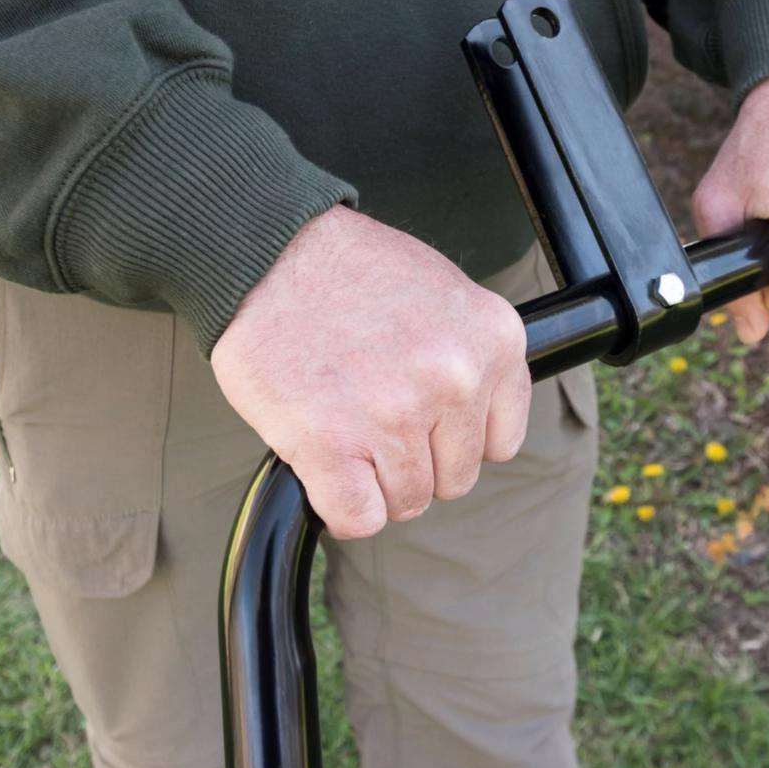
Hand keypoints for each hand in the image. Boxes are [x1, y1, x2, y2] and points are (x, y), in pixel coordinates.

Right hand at [210, 206, 531, 538]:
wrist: (268, 249)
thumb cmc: (350, 271)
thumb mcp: (444, 293)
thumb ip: (470, 358)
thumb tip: (476, 423)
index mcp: (494, 340)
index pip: (500, 442)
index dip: (453, 437)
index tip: (422, 418)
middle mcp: (456, 378)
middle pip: (453, 479)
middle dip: (412, 460)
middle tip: (370, 413)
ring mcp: (396, 414)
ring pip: (405, 502)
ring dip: (370, 479)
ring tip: (341, 423)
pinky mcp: (333, 443)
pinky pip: (358, 518)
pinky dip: (338, 505)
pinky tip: (322, 464)